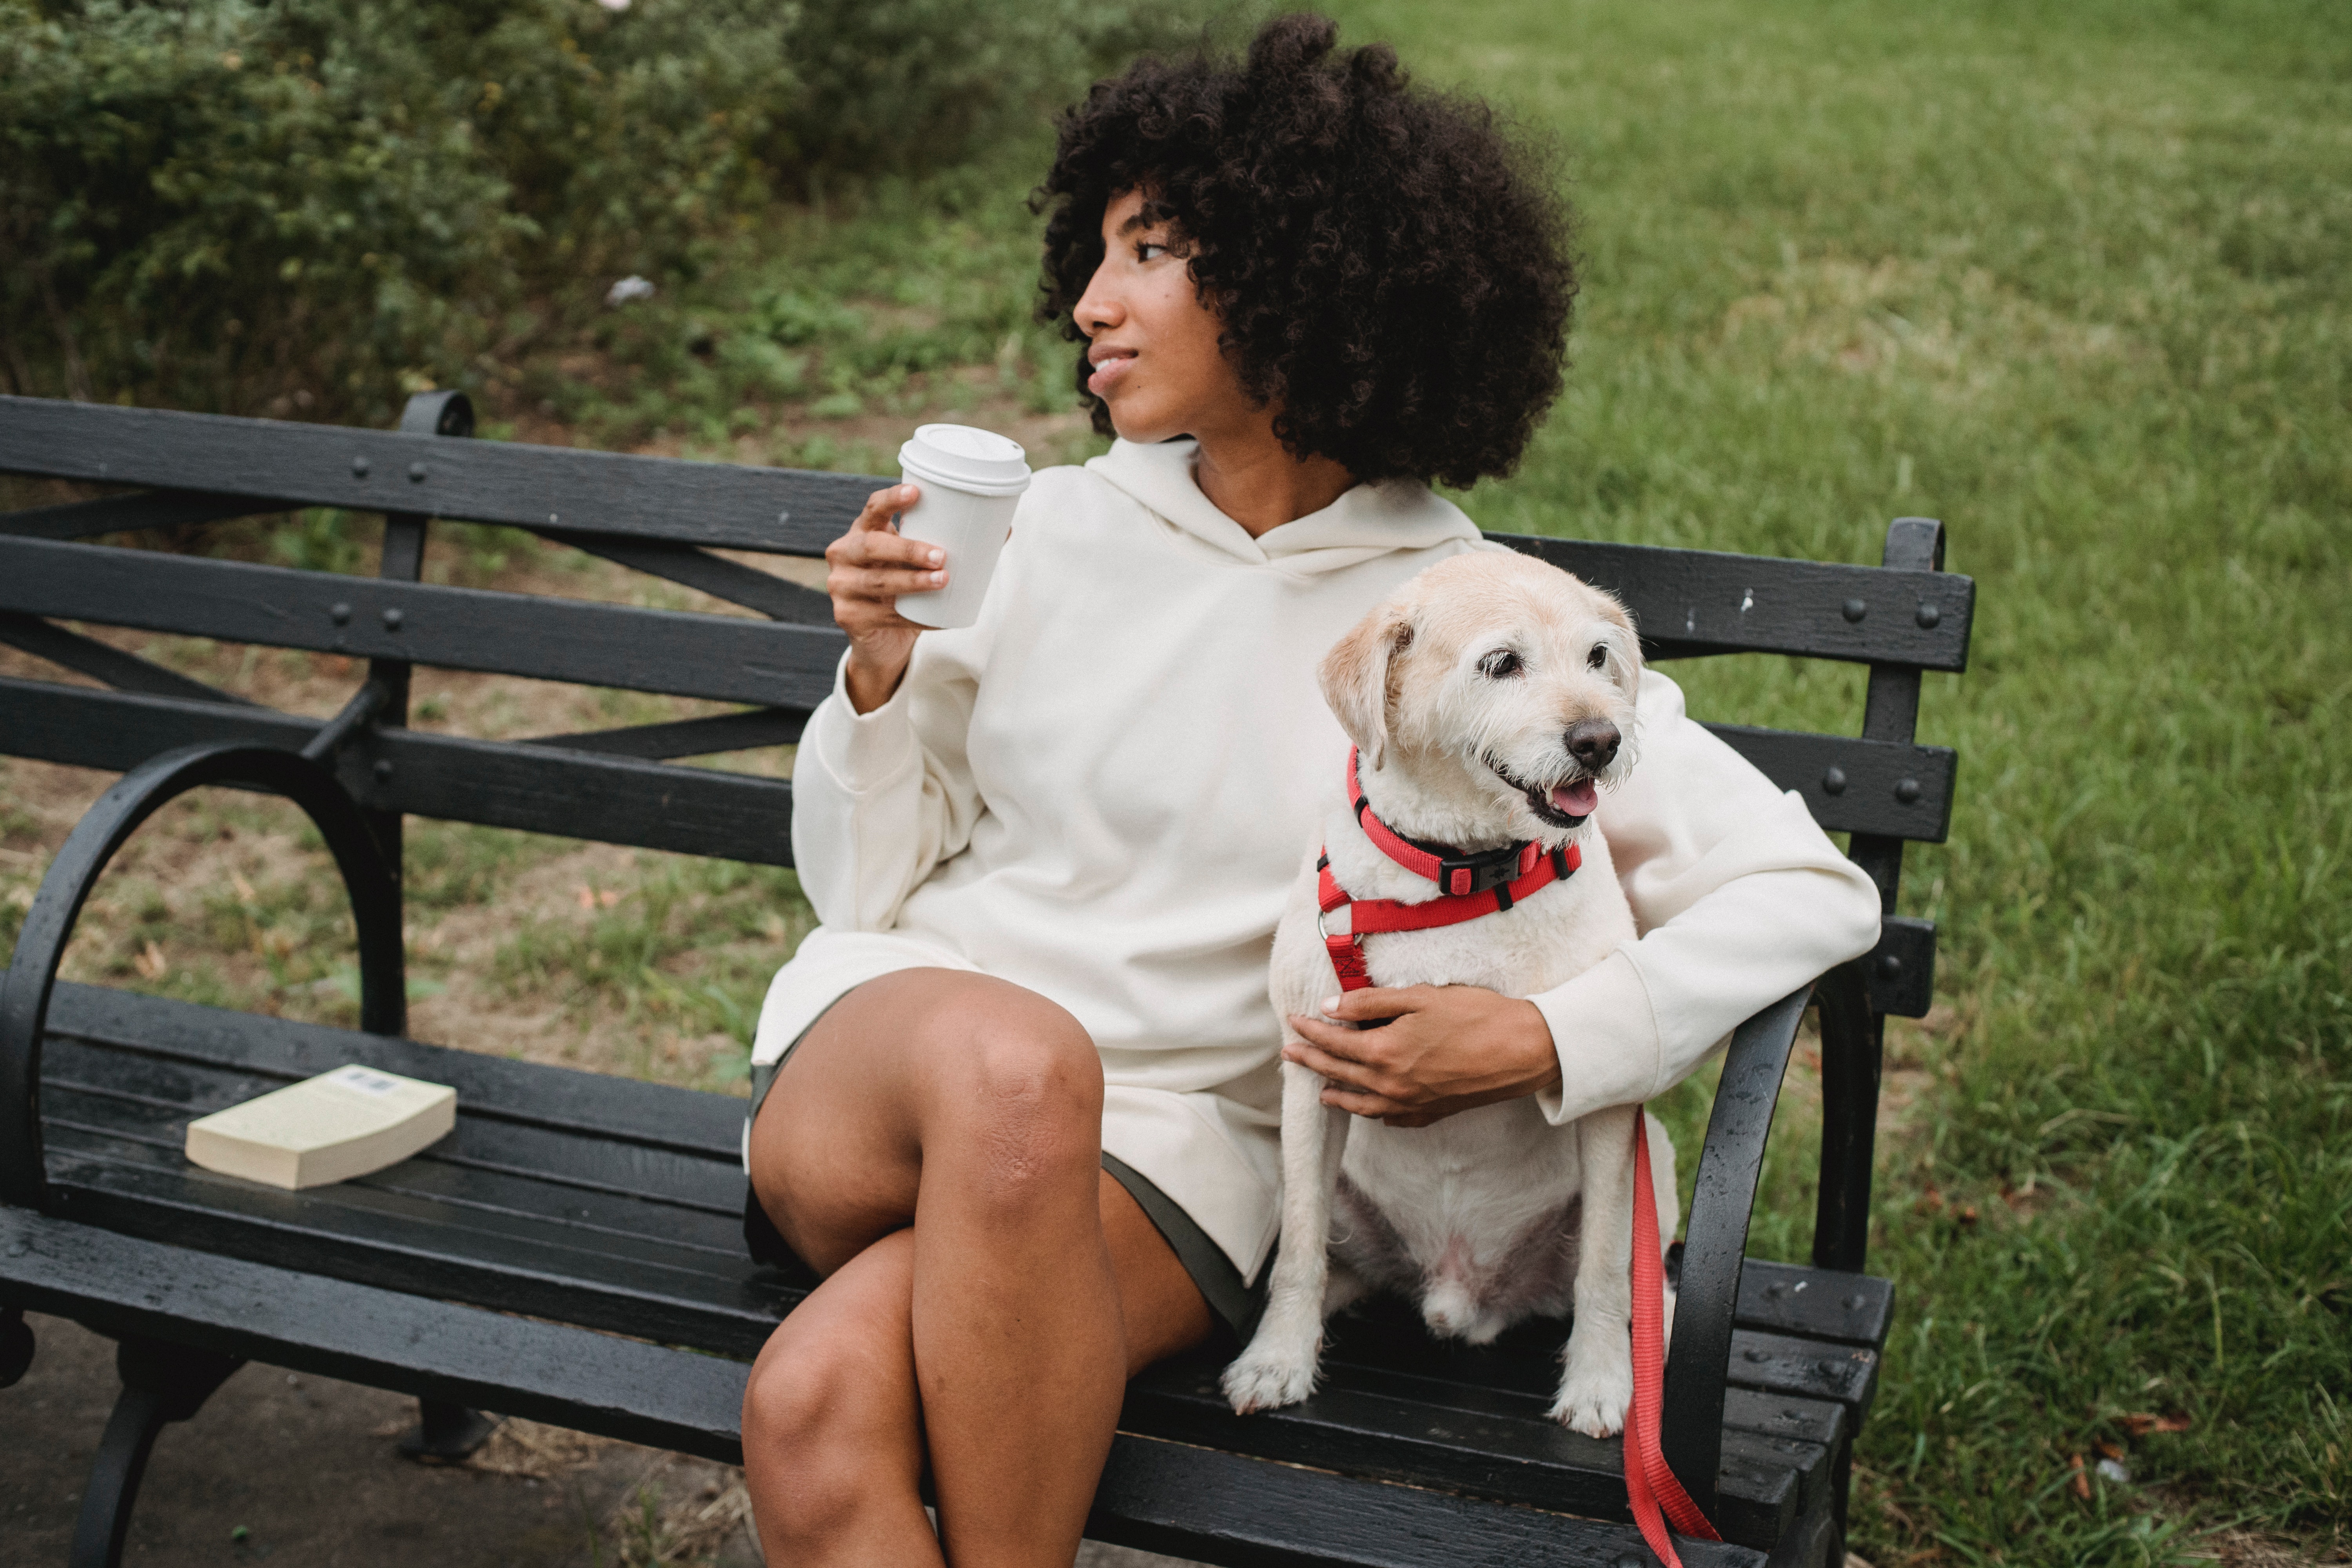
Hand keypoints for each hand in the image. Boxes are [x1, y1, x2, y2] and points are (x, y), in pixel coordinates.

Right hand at [824, 483, 943, 712]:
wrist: (882, 640)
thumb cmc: (904, 589)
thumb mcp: (917, 563)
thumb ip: (947, 545)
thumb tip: (1004, 529)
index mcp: (862, 532)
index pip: (872, 508)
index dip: (891, 499)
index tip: (916, 492)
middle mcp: (844, 554)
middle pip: (871, 545)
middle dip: (908, 549)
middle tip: (942, 555)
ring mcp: (841, 586)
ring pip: (878, 582)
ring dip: (913, 582)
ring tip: (943, 581)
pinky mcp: (847, 617)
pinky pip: (885, 616)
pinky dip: (914, 619)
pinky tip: (937, 620)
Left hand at [1284, 985, 1560, 1126]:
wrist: (1522, 1051)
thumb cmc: (1475, 1016)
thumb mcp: (1419, 997)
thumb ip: (1370, 1004)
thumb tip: (1330, 1007)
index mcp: (1384, 1054)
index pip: (1334, 1042)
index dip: (1310, 1031)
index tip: (1294, 1021)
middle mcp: (1391, 1085)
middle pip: (1339, 1074)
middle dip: (1311, 1062)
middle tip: (1290, 1055)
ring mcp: (1411, 1104)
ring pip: (1361, 1104)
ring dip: (1337, 1094)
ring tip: (1321, 1090)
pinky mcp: (1432, 1113)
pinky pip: (1392, 1119)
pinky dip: (1373, 1113)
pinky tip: (1370, 1108)